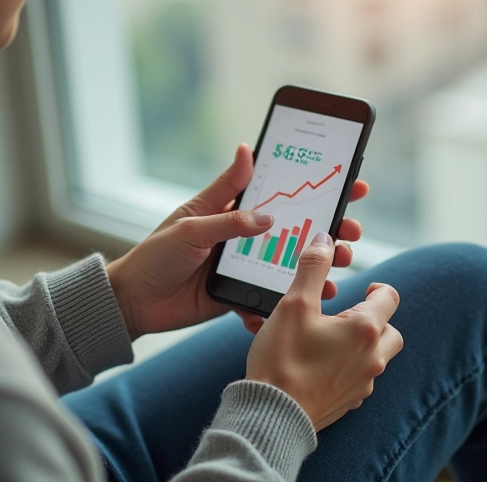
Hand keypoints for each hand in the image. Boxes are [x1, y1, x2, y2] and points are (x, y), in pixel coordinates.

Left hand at [106, 143, 368, 338]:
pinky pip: (268, 299)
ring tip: (335, 273)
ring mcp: (245, 266)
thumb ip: (227, 208)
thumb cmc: (155, 255)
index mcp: (233, 208)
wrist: (134, 302)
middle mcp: (244, 235)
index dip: (316, 185)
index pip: (281, 190)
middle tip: (351, 233)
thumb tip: (256, 178)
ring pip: (290, 265)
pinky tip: (299, 308)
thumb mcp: (190, 224)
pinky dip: (282, 304)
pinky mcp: (239, 296)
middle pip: (296, 228)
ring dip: (315, 268)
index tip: (352, 184)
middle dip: (329, 230)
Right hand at [245, 233, 403, 430]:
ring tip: (331, 338)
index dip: (378, 288)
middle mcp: (372, 359)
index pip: (390, 298)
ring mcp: (363, 384)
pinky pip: (359, 379)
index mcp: (365, 330)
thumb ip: (312, 268)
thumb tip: (325, 240)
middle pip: (391, 331)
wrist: (272, 415)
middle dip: (375, 319)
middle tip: (350, 313)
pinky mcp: (348, 402)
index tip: (363, 287)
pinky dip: (348, 368)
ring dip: (362, 344)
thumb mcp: (294, 305)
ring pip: (377, 357)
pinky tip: (320, 365)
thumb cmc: (283, 360)